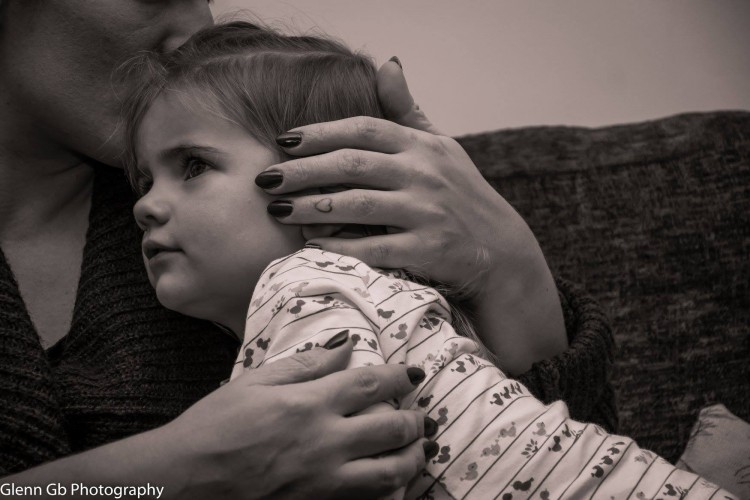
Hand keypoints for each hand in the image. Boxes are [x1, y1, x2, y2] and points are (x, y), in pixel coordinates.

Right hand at [163, 337, 435, 498]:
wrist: (185, 478)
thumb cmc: (215, 425)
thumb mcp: (255, 381)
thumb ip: (306, 365)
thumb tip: (346, 346)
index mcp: (308, 405)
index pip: (370, 385)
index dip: (399, 376)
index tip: (414, 373)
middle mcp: (324, 443)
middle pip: (390, 429)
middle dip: (414, 421)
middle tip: (420, 416)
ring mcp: (323, 480)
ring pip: (389, 472)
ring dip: (412, 459)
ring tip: (417, 449)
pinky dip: (389, 491)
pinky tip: (393, 483)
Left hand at [257, 59, 566, 372]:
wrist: (502, 251)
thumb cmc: (462, 196)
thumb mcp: (441, 146)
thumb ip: (408, 110)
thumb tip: (387, 63)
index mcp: (422, 145)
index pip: (363, 129)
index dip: (320, 134)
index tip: (283, 142)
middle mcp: (425, 174)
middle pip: (351, 164)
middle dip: (302, 171)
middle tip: (265, 179)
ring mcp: (428, 211)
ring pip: (358, 204)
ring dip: (312, 207)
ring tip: (277, 210)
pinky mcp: (430, 249)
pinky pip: (376, 247)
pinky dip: (342, 247)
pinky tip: (311, 246)